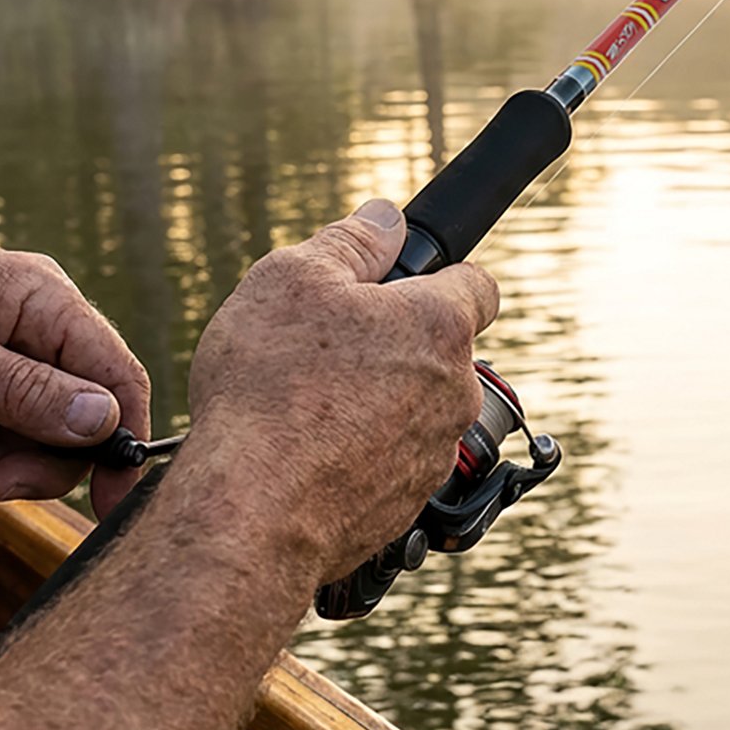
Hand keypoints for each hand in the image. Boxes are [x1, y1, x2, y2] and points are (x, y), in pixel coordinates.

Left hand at [0, 209, 149, 511]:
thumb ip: (24, 391)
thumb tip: (102, 422)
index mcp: (43, 299)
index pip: (115, 373)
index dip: (122, 438)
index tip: (114, 499)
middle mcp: (33, 327)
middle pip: (77, 417)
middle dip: (37, 460)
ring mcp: (2, 357)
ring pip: (35, 436)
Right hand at [187, 198, 498, 580]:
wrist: (252, 513)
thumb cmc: (269, 391)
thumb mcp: (292, 280)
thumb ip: (350, 241)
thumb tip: (386, 217)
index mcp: (439, 327)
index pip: (477, 285)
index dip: (438, 276)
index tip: (398, 286)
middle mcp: (454, 394)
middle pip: (439, 351)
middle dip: (392, 343)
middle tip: (323, 348)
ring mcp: (434, 456)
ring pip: (414, 410)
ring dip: (375, 402)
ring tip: (305, 407)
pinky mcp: (406, 507)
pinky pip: (390, 463)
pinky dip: (358, 455)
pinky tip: (306, 454)